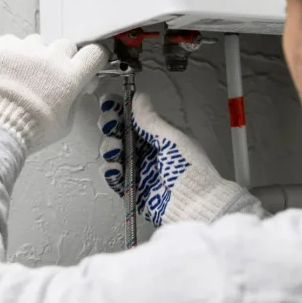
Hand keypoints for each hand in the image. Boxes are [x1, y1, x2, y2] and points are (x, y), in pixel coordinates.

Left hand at [0, 34, 108, 154]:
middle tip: (51, 75)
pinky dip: (11, 52)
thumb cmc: (30, 131)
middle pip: (66, 45)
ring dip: (35, 54)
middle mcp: (50, 59)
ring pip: (38, 42)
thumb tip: (81, 87)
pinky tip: (8, 68)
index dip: (93, 57)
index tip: (89, 61)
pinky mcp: (2, 48)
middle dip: (62, 58)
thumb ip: (75, 99)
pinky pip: (12, 41)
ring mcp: (25, 51)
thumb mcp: (65, 123)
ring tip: (23, 74)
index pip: (94, 53)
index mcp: (70, 77)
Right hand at [97, 92, 252, 226]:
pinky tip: (114, 168)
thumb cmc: (190, 170)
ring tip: (114, 150)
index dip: (119, 108)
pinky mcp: (131, 186)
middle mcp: (147, 149)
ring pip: (113, 151)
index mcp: (159, 134)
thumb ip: (151, 120)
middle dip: (110, 125)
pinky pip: (113, 175)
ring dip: (108, 147)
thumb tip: (139, 97)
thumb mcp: (172, 140)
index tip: (108, 103)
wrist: (193, 205)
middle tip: (109, 125)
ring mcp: (138, 167)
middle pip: (119, 131)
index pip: (134, 116)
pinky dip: (110, 170)